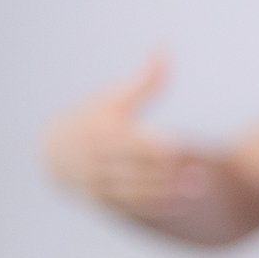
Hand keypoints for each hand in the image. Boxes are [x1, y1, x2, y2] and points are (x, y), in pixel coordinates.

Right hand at [44, 54, 211, 212]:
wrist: (54, 151)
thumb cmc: (94, 117)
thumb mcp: (114, 97)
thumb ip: (146, 80)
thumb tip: (164, 49)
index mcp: (100, 133)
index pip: (130, 143)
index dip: (155, 147)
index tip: (183, 147)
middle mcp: (96, 160)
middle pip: (135, 170)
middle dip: (168, 174)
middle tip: (203, 175)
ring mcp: (96, 183)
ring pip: (135, 192)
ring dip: (167, 193)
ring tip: (200, 189)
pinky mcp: (100, 201)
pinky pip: (130, 207)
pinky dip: (156, 206)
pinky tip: (183, 202)